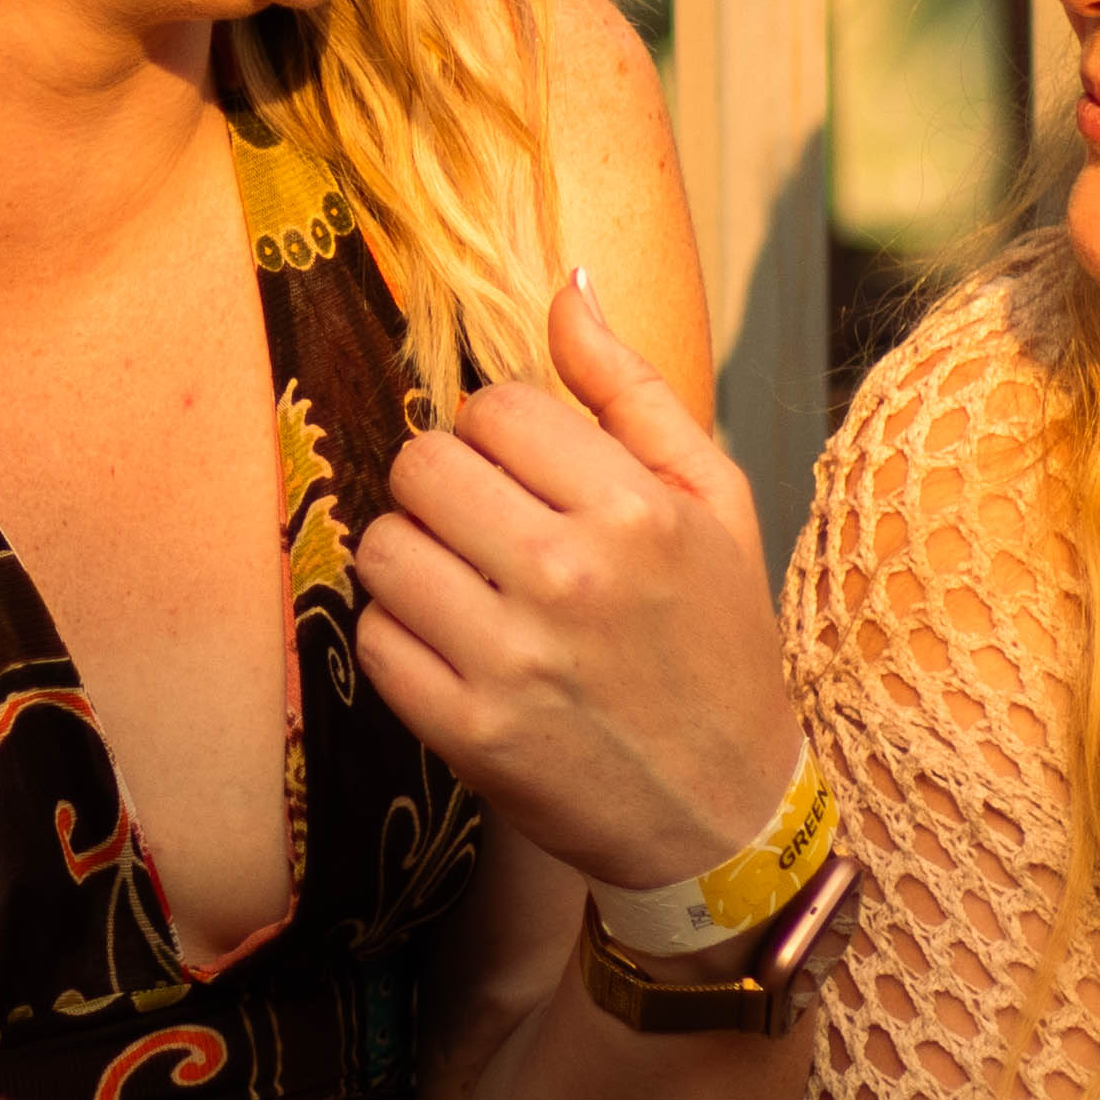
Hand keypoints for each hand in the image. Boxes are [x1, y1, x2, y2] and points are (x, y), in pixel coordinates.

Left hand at [353, 273, 802, 895]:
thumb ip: (632, 390)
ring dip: (413, 558)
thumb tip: (564, 286)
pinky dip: (403, 636)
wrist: (724, 813)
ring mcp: (514, 660)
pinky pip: (376, 638)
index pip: (493, 408)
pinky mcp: (470, 733)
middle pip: (422, 466)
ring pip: (383, 547)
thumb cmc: (718, 641)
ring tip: (469, 586)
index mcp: (635, 510)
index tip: (528, 477)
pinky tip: (458, 648)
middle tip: (485, 528)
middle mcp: (571, 578)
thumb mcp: (713, 502)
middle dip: (445, 487)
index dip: (498, 434)